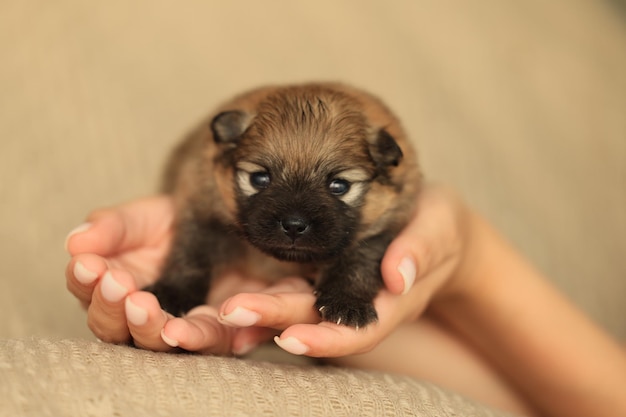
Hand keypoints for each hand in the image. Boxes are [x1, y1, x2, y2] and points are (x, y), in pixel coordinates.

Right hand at [65, 196, 271, 354]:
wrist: (227, 221)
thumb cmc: (174, 223)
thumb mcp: (142, 217)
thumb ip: (111, 228)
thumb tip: (76, 242)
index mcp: (113, 289)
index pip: (87, 292)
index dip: (83, 281)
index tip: (88, 264)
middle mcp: (139, 317)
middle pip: (112, 327)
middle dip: (110, 307)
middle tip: (116, 282)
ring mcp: (177, 328)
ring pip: (153, 343)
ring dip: (145, 327)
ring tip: (141, 305)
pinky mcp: (218, 331)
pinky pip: (206, 342)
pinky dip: (192, 339)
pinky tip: (179, 331)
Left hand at [218, 185, 473, 356]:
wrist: (430, 222)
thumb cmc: (440, 226)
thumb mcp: (439, 229)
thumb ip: (421, 249)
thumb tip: (396, 276)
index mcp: (389, 299)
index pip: (358, 328)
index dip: (327, 338)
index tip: (293, 340)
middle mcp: (356, 299)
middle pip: (314, 318)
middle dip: (274, 319)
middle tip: (233, 313)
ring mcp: (335, 285)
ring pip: (295, 305)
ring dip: (260, 310)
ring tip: (222, 309)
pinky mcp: (321, 269)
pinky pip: (289, 284)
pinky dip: (262, 292)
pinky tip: (230, 293)